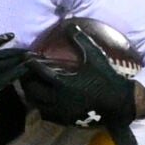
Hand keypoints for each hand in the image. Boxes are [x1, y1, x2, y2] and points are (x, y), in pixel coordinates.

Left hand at [19, 25, 142, 130]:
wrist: (119, 102)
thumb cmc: (106, 78)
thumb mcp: (95, 56)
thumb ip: (81, 40)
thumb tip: (71, 24)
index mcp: (64, 83)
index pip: (39, 71)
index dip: (31, 63)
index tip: (27, 56)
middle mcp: (59, 99)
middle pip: (32, 90)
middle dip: (27, 79)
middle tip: (25, 71)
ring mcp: (61, 112)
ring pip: (36, 103)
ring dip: (31, 93)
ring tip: (32, 85)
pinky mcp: (65, 120)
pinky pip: (45, 114)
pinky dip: (41, 106)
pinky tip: (43, 99)